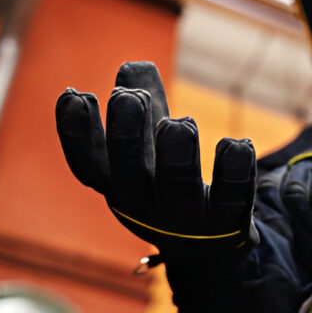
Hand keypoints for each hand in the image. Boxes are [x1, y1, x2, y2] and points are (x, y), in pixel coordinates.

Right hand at [55, 61, 257, 253]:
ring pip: (178, 189)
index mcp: (119, 184)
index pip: (88, 164)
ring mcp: (186, 219)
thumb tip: (134, 66)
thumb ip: (143, 103)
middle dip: (126, 134)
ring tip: (180, 122)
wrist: (211, 246)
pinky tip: (235, 143)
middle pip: (129, 175)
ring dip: (176, 153)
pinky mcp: (228, 224)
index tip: (76, 93)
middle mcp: (146, 206)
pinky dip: (235, 169)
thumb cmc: (172, 180)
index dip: (77, 133)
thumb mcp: (152, 141)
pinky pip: (233, 198)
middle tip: (129, 97)